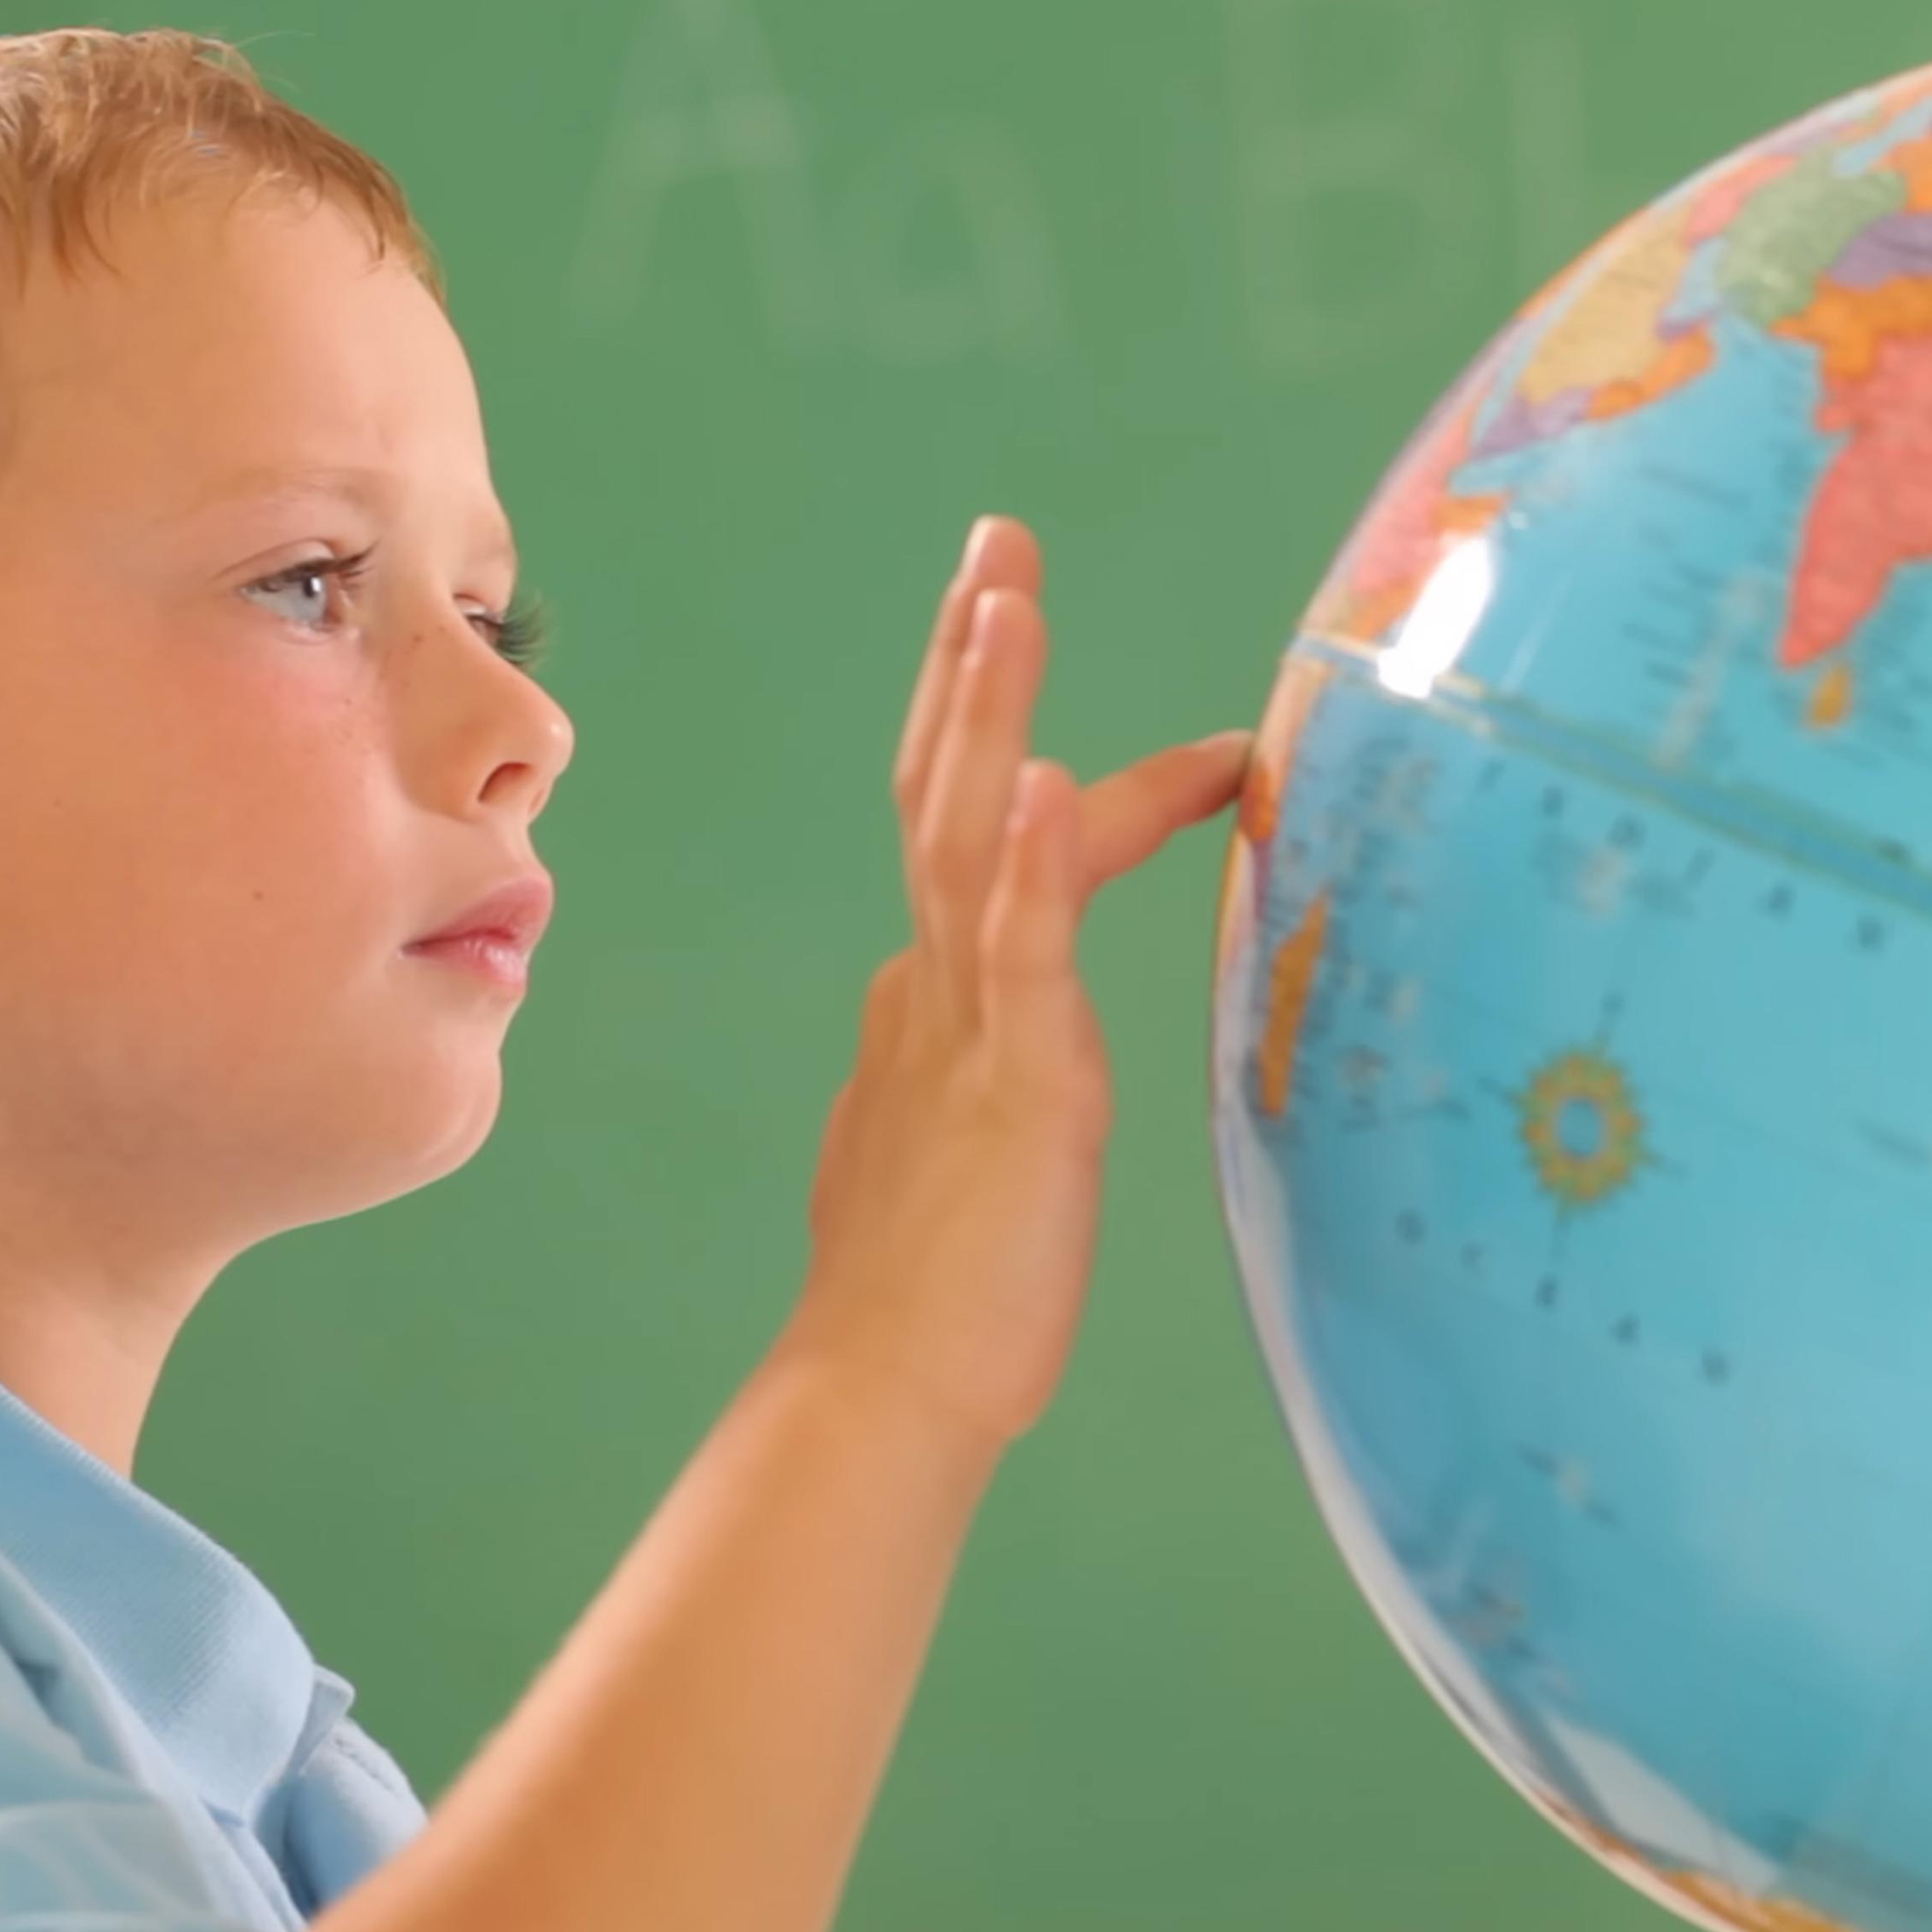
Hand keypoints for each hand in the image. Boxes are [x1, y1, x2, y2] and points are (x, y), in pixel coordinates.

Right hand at [773, 517, 1247, 1454]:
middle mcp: (935, 986)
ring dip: (988, 711)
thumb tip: (973, 1033)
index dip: (1013, 740)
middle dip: (973, 659)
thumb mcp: (963, 1140)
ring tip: (1008, 594)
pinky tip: (1046, 775)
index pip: (977, 837)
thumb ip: (965, 1063)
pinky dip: (1033, 862)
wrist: (884, 1390)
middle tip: (1001, 540)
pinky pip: (1018, 955)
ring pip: (970, 836)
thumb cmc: (936, 1295)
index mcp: (931, 996)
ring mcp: (964, 1027)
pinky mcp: (1013, 1084)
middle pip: (944, 788)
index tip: (1047, 663)